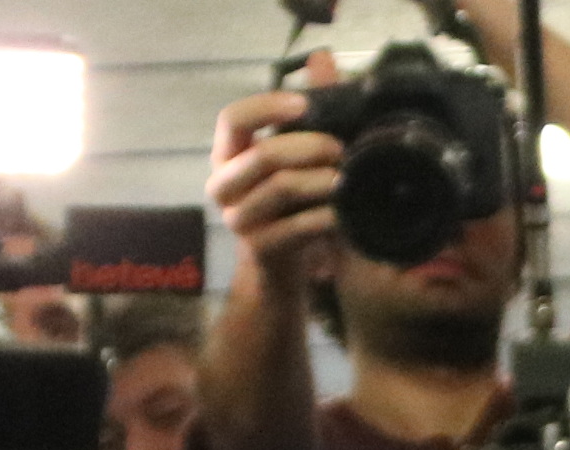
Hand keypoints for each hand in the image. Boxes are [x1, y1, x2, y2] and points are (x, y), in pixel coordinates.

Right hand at [210, 68, 347, 294]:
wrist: (280, 271)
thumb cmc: (289, 205)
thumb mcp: (296, 157)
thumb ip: (308, 110)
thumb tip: (321, 58)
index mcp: (227, 155)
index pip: (232, 119)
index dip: (266, 107)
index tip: (304, 105)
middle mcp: (223, 184)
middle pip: (264, 154)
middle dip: (310, 148)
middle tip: (342, 150)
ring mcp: (238, 219)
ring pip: (281, 188)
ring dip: (321, 181)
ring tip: (346, 179)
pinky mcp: (259, 249)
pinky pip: (296, 227)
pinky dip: (325, 217)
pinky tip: (343, 213)